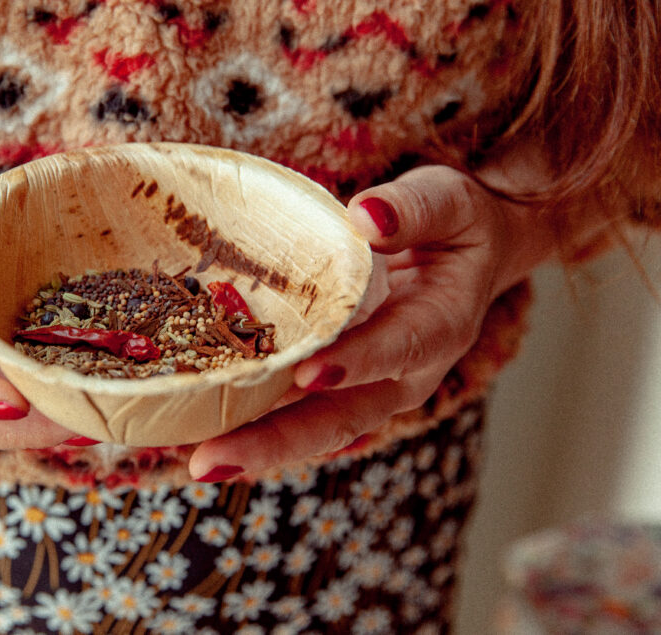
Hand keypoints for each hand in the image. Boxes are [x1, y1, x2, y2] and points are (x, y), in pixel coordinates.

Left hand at [188, 165, 532, 480]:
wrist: (466, 256)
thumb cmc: (454, 226)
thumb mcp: (446, 201)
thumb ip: (410, 208)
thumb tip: (367, 215)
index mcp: (438, 326)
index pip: (397, 349)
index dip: (356, 363)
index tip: (308, 374)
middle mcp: (405, 374)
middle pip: (341, 417)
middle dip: (275, 442)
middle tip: (210, 461)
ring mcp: (370, 389)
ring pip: (313, 429)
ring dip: (255, 448)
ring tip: (197, 461)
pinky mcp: (341, 389)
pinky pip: (297, 414)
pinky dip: (252, 427)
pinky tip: (202, 435)